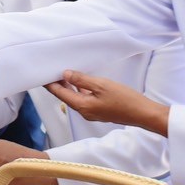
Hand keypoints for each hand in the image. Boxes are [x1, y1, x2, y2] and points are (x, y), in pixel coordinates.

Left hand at [44, 71, 169, 135]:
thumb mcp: (101, 85)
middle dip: (58, 84)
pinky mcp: (100, 110)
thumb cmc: (124, 99)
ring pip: (76, 97)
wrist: (142, 113)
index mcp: (82, 106)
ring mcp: (92, 112)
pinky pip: (85, 99)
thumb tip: (65, 74)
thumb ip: (82, 80)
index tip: (42, 74)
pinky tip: (81, 81)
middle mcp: (84, 111)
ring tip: (63, 73)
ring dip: (70, 86)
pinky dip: (80, 89)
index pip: (60, 93)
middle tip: (51, 71)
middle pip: (66, 96)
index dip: (50, 84)